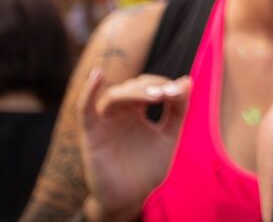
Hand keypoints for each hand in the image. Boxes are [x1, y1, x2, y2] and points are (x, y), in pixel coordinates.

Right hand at [76, 69, 191, 220]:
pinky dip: (88, 91)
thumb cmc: (147, 168)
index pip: (148, 86)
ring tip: (155, 96)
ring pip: (114, 96)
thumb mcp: (169, 136)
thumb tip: (188, 79)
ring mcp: (104, 122)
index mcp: (136, 111)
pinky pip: (84, 109)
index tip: (180, 92)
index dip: (164, 85)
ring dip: (134, 92)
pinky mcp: (92, 134)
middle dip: (151, 87)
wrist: (131, 198)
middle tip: (168, 93)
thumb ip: (177, 110)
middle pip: (132, 88)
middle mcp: (119, 113)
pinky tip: (97, 74)